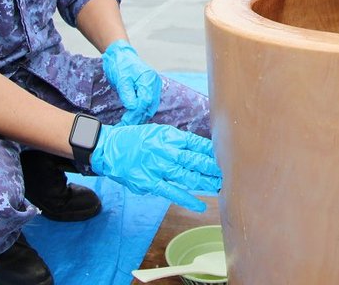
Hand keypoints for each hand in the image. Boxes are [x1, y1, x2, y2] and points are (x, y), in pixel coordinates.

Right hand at [91, 123, 221, 212]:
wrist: (109, 148)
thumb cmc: (135, 140)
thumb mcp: (157, 132)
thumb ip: (176, 141)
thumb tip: (198, 150)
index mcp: (169, 136)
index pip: (196, 143)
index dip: (212, 152)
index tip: (225, 156)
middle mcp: (166, 151)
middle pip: (195, 160)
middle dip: (213, 168)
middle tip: (229, 172)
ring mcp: (158, 168)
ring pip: (188, 177)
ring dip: (206, 183)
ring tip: (220, 187)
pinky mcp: (150, 183)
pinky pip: (173, 192)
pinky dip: (188, 200)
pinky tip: (201, 205)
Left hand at [102, 40, 161, 124]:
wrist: (120, 56)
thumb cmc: (120, 65)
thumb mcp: (121, 80)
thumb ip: (128, 94)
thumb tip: (133, 108)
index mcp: (149, 78)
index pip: (145, 101)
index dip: (136, 113)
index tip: (125, 122)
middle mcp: (154, 83)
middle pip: (150, 106)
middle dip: (138, 117)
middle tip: (125, 126)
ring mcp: (154, 86)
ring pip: (150, 107)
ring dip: (140, 116)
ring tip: (128, 124)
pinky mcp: (150, 89)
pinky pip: (149, 104)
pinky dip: (142, 111)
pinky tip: (133, 117)